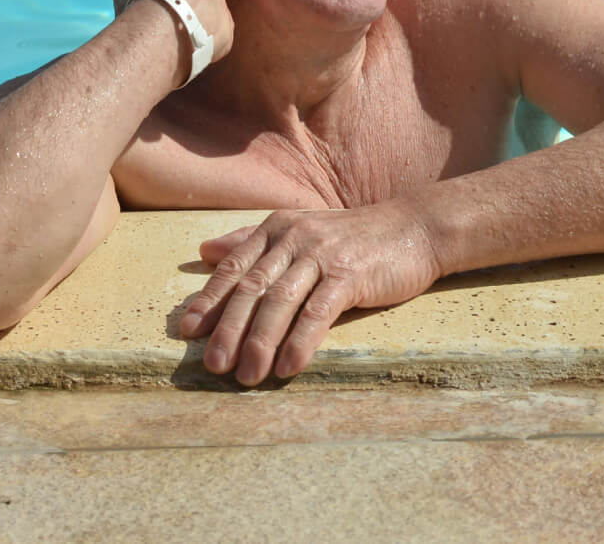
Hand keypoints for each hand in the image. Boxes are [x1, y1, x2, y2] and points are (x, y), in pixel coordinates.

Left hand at [178, 201, 443, 384]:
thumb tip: (206, 252)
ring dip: (259, 343)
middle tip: (213, 366)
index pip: (235, 267)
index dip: (209, 300)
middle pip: (252, 288)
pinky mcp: (350, 274)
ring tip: (247, 376)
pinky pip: (317, 312)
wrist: (416, 228)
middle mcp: (296, 237)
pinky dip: (300, 342)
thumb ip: (254, 240)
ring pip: (280, 302)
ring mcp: (323, 254)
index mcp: (279, 227)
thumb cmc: (356, 237)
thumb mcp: (302, 230)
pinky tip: (289, 367)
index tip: (187, 332)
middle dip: (228, 330)